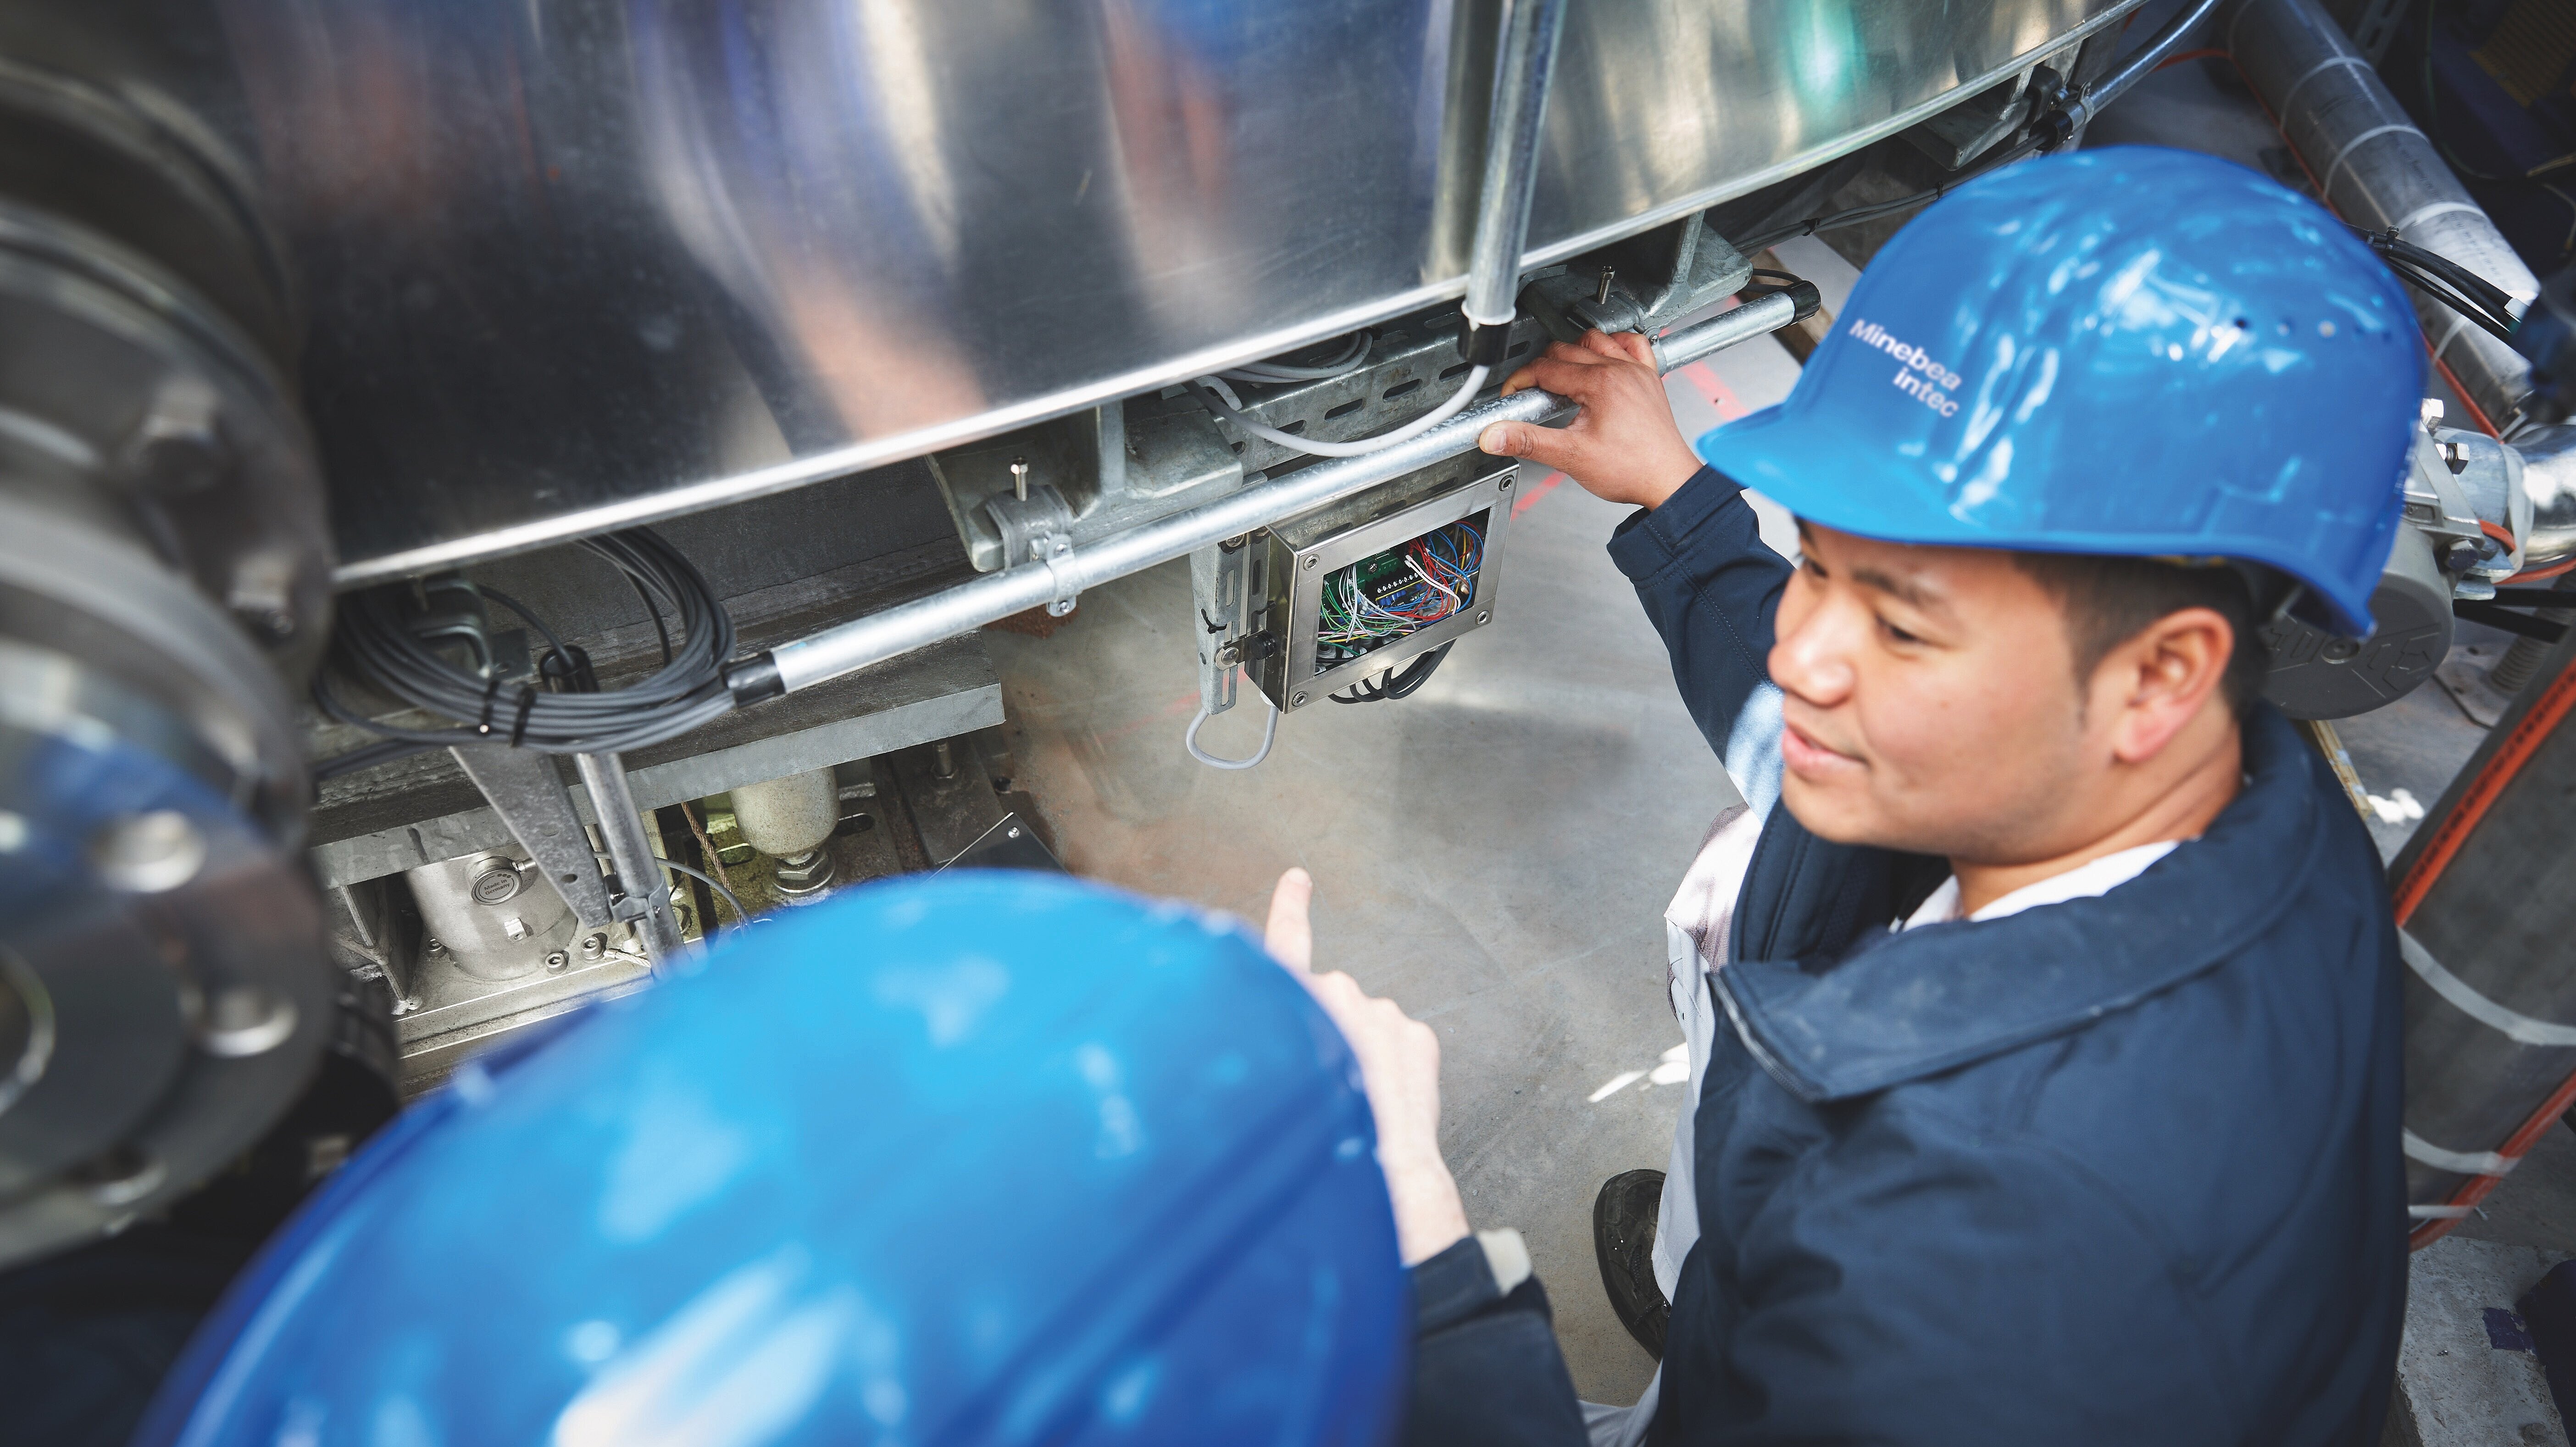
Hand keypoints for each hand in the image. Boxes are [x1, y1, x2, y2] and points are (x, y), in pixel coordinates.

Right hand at [1265, 868, 1470, 1265]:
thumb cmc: (1312, 1137)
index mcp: (1294, 999)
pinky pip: (1401, 1045)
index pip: (1285, 943)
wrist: (1378, 1172)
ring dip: (1362, 1054)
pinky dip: (1393, 1069)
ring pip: (1367, 1024)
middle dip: (1328, 1033)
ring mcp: (1384, 1013)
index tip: (1299, 878)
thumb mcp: (1273, 1083)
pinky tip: (1385, 1103)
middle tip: (1325, 1087)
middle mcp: (1339, 993)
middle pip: (1329, 1001)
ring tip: (1356, 1104)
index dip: (1289, 908)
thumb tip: (1289, 1040)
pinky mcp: (1419, 1036)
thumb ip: (1277, 1041)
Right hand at [1477, 330, 1702, 509]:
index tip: (1512, 395)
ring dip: (1574, 351)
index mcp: (1600, 382)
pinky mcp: (1650, 379)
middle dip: (1541, 368)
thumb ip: (1529, 441)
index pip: (1545, 368)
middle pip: (1566, 350)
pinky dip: (1615, 345)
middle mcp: (1621, 369)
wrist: (1669, 482)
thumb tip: (1495, 435)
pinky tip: (1605, 358)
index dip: (1521, 381)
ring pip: (1597, 340)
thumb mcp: (1571, 457)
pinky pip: (1633, 345)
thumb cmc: (1633, 470)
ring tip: (1561, 376)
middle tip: (1531, 393)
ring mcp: (1638, 372)